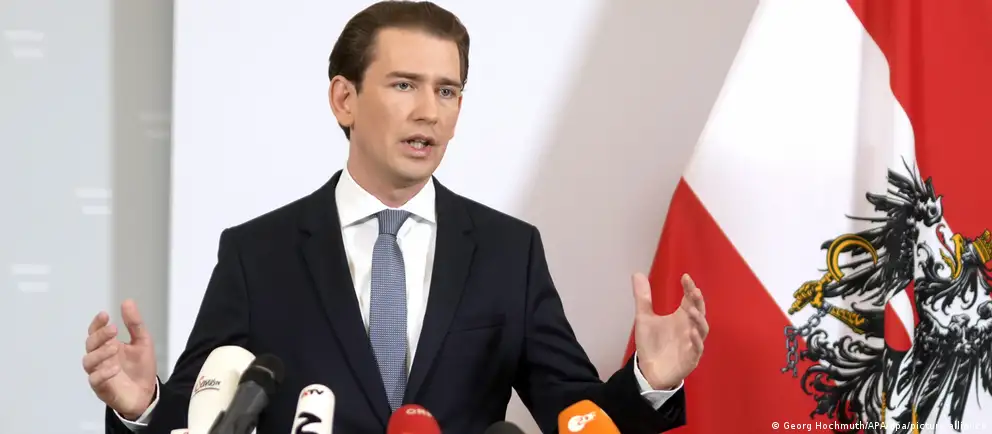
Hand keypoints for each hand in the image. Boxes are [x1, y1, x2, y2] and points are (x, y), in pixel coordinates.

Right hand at [82, 299, 157, 419]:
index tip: (105, 315)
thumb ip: (134, 324)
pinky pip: (95, 380)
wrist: (147, 393)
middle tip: (113, 330)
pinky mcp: (102, 388)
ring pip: (89, 361)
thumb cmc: (141, 368)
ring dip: (100, 353)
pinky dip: (102, 373)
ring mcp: (99, 373)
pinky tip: (115, 368)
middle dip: (99, 336)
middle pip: (90, 344)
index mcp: (108, 345)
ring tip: (115, 347)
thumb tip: (127, 301)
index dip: (97, 323)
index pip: (96, 332)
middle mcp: (100, 358)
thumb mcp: (142, 342)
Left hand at [632, 272, 707, 389]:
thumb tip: (637, 273)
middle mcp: (689, 327)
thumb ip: (643, 297)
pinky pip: (697, 349)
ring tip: (691, 310)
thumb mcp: (644, 318)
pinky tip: (691, 333)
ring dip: (698, 319)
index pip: (689, 299)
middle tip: (694, 291)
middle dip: (698, 301)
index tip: (685, 277)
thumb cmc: (651, 343)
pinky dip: (696, 341)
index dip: (689, 288)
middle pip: (699, 311)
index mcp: (681, 317)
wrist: (649, 370)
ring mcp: (692, 343)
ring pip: (701, 329)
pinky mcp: (690, 358)